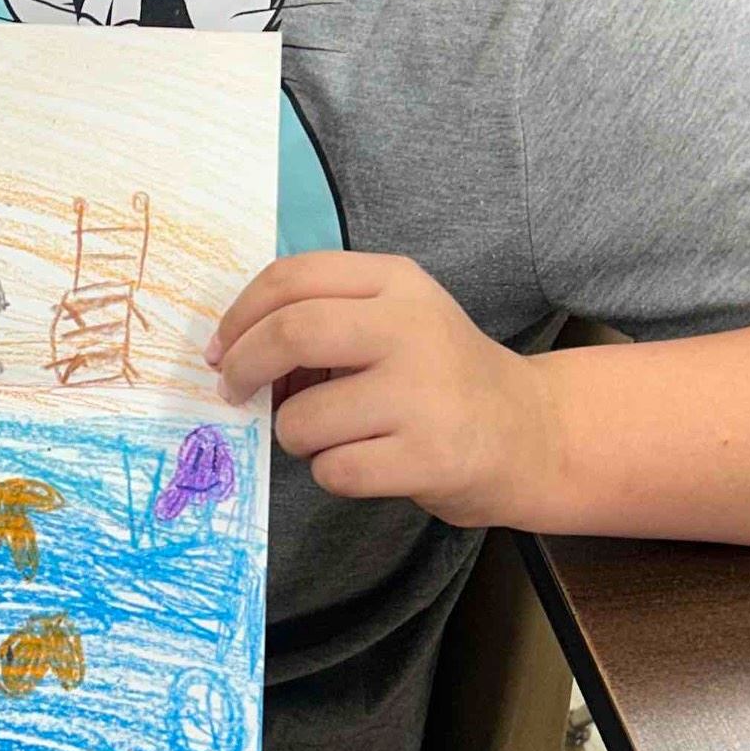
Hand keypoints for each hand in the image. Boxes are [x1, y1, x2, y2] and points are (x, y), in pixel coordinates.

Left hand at [209, 253, 552, 523]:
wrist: (528, 433)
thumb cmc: (440, 376)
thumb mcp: (394, 320)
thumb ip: (323, 318)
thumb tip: (233, 352)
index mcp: (397, 282)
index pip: (292, 277)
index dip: (240, 314)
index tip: (220, 347)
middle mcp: (412, 328)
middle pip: (290, 333)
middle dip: (244, 367)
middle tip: (233, 390)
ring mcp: (423, 393)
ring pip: (303, 418)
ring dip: (294, 435)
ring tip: (330, 435)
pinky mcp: (428, 457)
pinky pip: (334, 470)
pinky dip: (331, 472)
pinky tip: (366, 462)